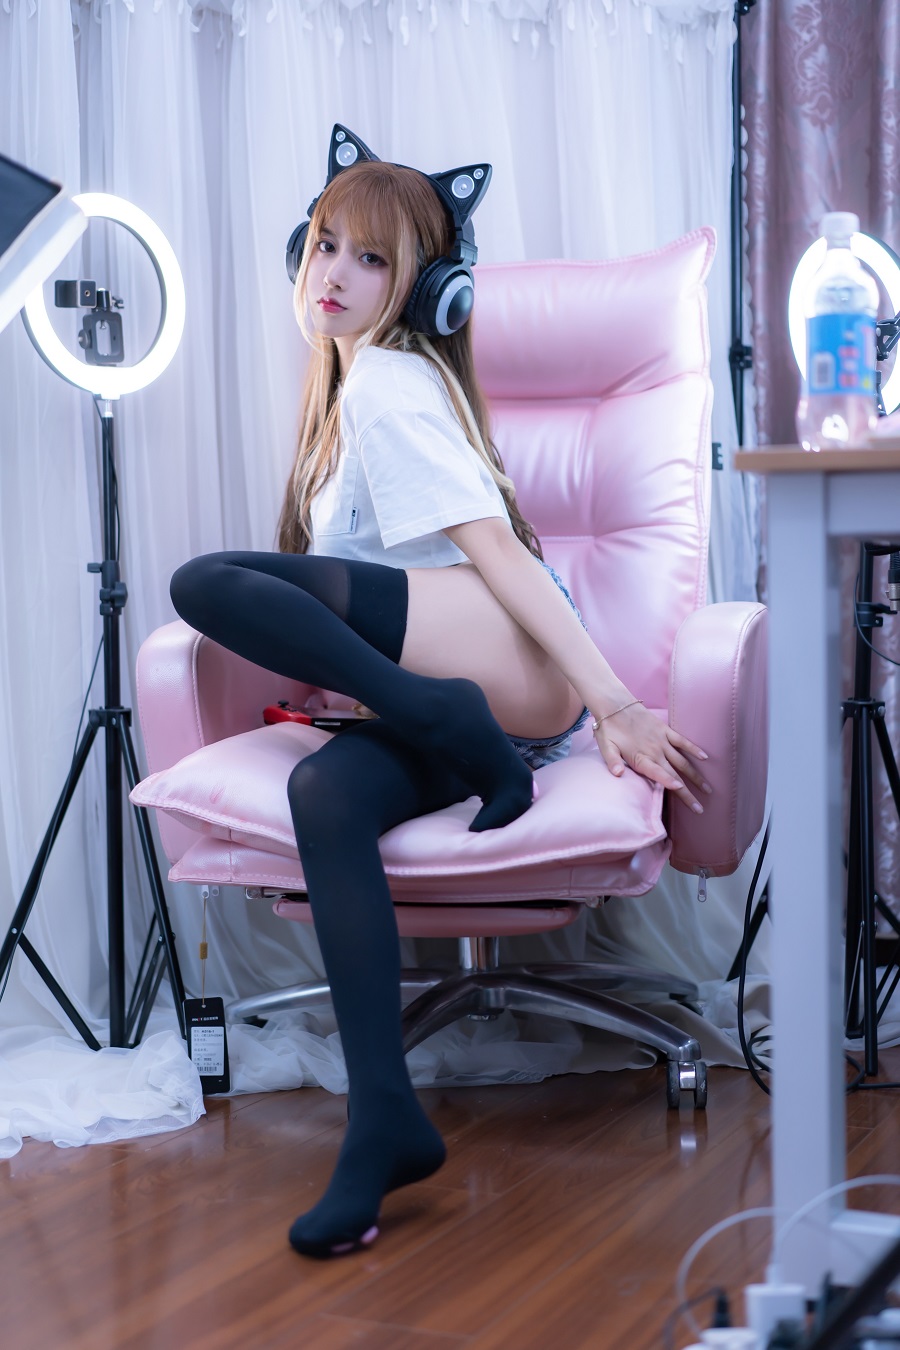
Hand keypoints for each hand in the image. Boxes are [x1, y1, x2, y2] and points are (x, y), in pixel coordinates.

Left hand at [592, 701, 710, 813]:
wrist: (615, 703)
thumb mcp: (605, 746)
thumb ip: (612, 761)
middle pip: (674, 774)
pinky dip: (694, 749)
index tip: (680, 789)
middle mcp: (654, 751)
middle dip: (687, 792)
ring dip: (696, 776)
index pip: (657, 773)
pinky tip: (705, 758)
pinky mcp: (665, 730)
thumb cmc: (609, 728)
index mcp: (640, 757)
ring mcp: (661, 741)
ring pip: (682, 761)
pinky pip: (682, 741)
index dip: (668, 781)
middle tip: (699, 808)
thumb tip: (617, 774)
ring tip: (708, 789)